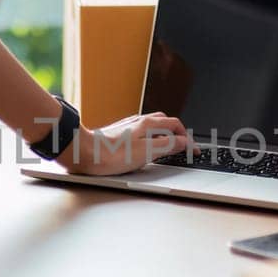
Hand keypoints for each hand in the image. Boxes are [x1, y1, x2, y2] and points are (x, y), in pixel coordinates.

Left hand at [58, 112, 190, 174]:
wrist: (82, 152)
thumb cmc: (109, 154)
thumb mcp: (144, 152)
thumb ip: (166, 146)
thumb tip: (183, 142)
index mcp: (147, 124)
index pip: (175, 125)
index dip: (187, 138)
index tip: (194, 150)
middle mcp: (138, 121)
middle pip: (164, 122)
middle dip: (177, 132)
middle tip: (183, 146)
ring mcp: (128, 126)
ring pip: (152, 125)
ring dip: (164, 134)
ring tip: (168, 146)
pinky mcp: (119, 133)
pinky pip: (141, 131)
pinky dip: (151, 137)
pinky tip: (146, 147)